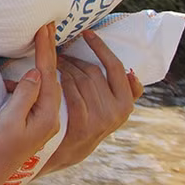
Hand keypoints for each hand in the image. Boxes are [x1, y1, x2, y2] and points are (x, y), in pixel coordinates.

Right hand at [0, 23, 61, 184]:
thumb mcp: (8, 120)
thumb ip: (24, 95)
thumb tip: (36, 72)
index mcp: (47, 116)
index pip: (48, 75)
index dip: (46, 49)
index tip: (45, 28)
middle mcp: (50, 117)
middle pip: (53, 78)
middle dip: (49, 52)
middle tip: (46, 27)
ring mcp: (42, 120)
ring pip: (46, 85)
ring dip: (42, 64)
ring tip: (39, 43)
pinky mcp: (33, 122)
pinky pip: (37, 94)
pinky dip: (34, 79)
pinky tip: (25, 73)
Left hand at [38, 30, 143, 174]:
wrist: (67, 152)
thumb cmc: (86, 122)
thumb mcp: (111, 110)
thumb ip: (125, 93)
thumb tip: (133, 73)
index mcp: (126, 104)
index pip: (115, 67)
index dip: (101, 48)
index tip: (88, 33)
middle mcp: (117, 111)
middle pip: (93, 71)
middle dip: (75, 58)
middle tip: (60, 50)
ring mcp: (100, 118)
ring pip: (80, 79)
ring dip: (65, 66)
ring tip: (53, 61)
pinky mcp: (83, 124)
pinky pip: (70, 92)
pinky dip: (60, 81)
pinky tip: (52, 75)